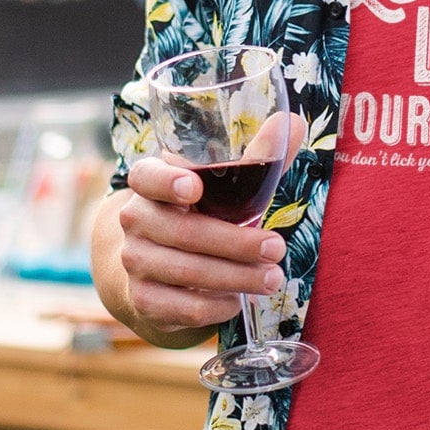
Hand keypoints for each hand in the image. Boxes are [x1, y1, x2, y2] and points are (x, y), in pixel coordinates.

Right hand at [92, 116, 306, 346]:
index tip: (195, 189)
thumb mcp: (224, 183)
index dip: (167, 182)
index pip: (146, 176)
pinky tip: (238, 301)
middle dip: (236, 243)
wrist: (156, 265)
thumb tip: (294, 122)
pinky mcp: (143, 299)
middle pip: (184, 232)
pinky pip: (182, 307)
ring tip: (273, 278)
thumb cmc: (202, 211)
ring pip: (187, 272)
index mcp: (150, 182)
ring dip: (235, 277)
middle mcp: (135, 220)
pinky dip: (215, 306)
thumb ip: (259, 155)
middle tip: (277, 248)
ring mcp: (135, 261)